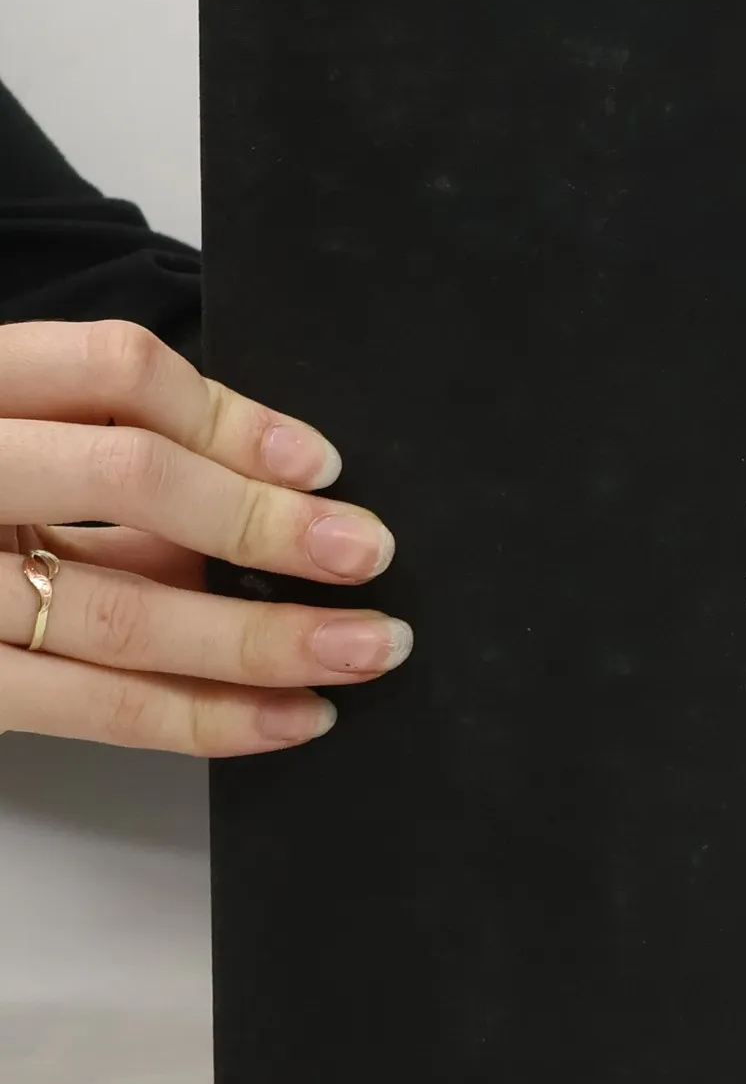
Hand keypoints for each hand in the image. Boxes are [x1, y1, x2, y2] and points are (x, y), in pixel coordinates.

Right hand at [0, 321, 409, 753]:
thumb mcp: (18, 447)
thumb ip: (112, 464)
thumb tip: (273, 510)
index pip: (111, 367)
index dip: (230, 414)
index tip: (322, 463)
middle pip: (129, 475)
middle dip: (266, 523)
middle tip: (371, 555)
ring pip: (117, 608)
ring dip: (260, 637)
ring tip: (364, 649)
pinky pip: (90, 705)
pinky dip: (203, 715)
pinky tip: (288, 716)